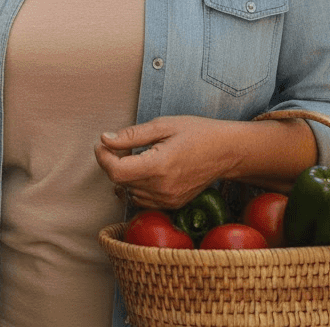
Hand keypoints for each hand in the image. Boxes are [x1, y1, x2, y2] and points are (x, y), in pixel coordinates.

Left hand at [94, 115, 236, 209]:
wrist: (226, 151)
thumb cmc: (196, 132)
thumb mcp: (162, 125)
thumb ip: (131, 135)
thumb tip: (105, 139)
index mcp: (159, 166)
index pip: (116, 172)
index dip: (103, 157)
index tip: (102, 143)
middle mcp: (162, 188)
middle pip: (120, 182)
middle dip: (112, 162)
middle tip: (118, 144)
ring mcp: (168, 200)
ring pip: (129, 192)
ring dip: (124, 174)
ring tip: (135, 154)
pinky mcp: (172, 204)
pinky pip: (143, 199)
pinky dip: (136, 185)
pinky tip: (144, 169)